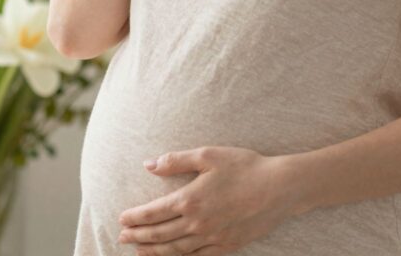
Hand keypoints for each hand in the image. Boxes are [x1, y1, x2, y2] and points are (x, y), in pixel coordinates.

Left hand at [117, 146, 297, 255]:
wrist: (279, 188)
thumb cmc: (244, 166)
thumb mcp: (208, 155)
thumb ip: (175, 161)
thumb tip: (149, 165)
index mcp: (189, 199)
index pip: (153, 213)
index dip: (135, 218)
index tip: (121, 219)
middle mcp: (197, 223)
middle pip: (159, 235)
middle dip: (137, 237)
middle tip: (121, 237)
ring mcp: (212, 238)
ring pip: (175, 250)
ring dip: (154, 251)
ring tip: (139, 250)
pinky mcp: (226, 246)